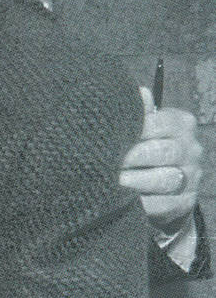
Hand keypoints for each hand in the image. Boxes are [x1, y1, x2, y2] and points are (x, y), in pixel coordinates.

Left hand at [119, 87, 201, 232]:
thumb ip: (138, 112)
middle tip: (105, 161)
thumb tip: (139, 92)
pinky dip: (142, 203)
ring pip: (164, 179)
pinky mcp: (184, 202)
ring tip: (111, 181)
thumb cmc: (140, 146)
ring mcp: (191, 177)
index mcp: (181, 124)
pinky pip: (164, 204)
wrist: (154, 185)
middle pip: (163, 152)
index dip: (134, 129)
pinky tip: (121, 200)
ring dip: (134, 181)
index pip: (161, 122)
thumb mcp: (139, 126)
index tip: (109, 135)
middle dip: (131, 157)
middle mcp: (191, 149)